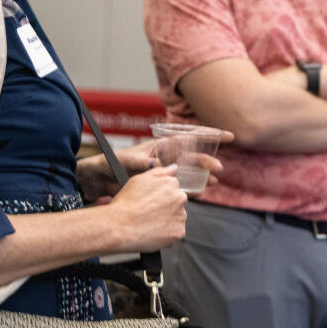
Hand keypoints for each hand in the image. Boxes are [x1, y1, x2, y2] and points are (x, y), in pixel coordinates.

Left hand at [78, 133, 232, 202]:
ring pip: (191, 172)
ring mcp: (166, 172)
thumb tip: (157, 166)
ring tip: (214, 182)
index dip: (209, 134)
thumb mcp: (124, 160)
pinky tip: (201, 193)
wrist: (99, 180)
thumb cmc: (109, 163)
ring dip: (203, 176)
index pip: (189, 137)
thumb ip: (140, 162)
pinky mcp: (162, 185)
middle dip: (209, 160)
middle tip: (219, 169)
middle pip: (194, 156)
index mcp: (161, 145)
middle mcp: (166, 157)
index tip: (227, 135)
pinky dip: (193, 189)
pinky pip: (182, 186)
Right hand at [107, 165, 187, 251]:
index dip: (160, 197)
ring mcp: (181, 216)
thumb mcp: (140, 179)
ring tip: (150, 223)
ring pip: (177, 218)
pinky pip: (176, 232)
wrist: (120, 225)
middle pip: (176, 203)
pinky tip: (154, 231)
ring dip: (168, 220)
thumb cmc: (127, 203)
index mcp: (172, 184)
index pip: (172, 189)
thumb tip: (173, 168)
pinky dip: (168, 234)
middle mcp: (180, 198)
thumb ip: (160, 172)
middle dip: (166, 208)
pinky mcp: (179, 232)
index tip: (151, 202)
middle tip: (149, 213)